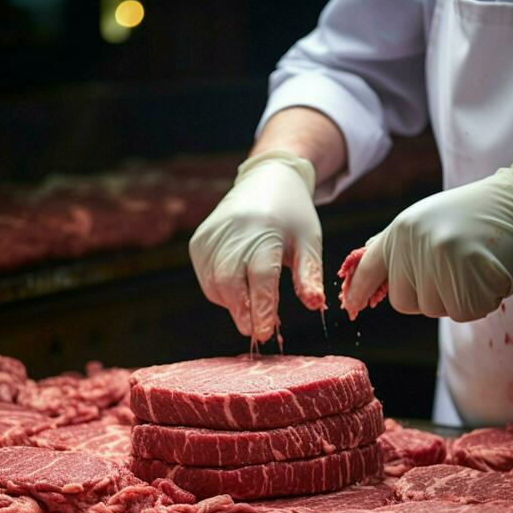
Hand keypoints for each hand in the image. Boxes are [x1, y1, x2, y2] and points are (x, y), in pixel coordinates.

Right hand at [189, 149, 325, 341]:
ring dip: (233, 304)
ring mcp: (211, 236)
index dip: (262, 306)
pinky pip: (207, 278)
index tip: (265, 332)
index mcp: (265, 229)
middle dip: (243, 312)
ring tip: (253, 307)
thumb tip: (314, 306)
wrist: (265, 179)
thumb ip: (310, 274)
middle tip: (257, 332)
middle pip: (231, 283)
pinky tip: (239, 288)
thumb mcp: (309, 241)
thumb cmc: (292, 215)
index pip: (261, 275)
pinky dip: (222, 292)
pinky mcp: (198, 241)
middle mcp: (233, 231)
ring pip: (215, 285)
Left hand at [341, 148, 512, 321]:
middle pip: (402, 300)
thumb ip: (399, 245)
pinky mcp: (466, 282)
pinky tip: (488, 275)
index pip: (369, 267)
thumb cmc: (480, 215)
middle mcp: (414, 244)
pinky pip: (461, 313)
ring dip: (455, 297)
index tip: (350, 306)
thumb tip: (363, 267)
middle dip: (427, 294)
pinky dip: (478, 302)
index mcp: (403, 228)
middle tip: (456, 266)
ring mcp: (440, 263)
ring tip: (474, 265)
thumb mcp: (430, 221)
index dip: (358, 290)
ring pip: (433, 309)